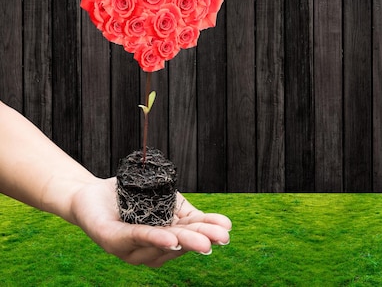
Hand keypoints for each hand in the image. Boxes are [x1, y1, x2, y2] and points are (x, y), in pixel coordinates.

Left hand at [70, 177, 230, 266]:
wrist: (91, 192)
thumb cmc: (131, 198)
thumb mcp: (166, 202)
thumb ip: (188, 215)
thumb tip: (223, 224)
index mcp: (165, 240)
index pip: (190, 236)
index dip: (209, 233)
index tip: (227, 230)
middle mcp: (149, 250)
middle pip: (179, 244)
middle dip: (201, 240)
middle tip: (222, 238)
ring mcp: (130, 249)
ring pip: (162, 244)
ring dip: (184, 241)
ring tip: (203, 240)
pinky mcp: (111, 240)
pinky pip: (136, 238)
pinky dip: (155, 238)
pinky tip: (170, 237)